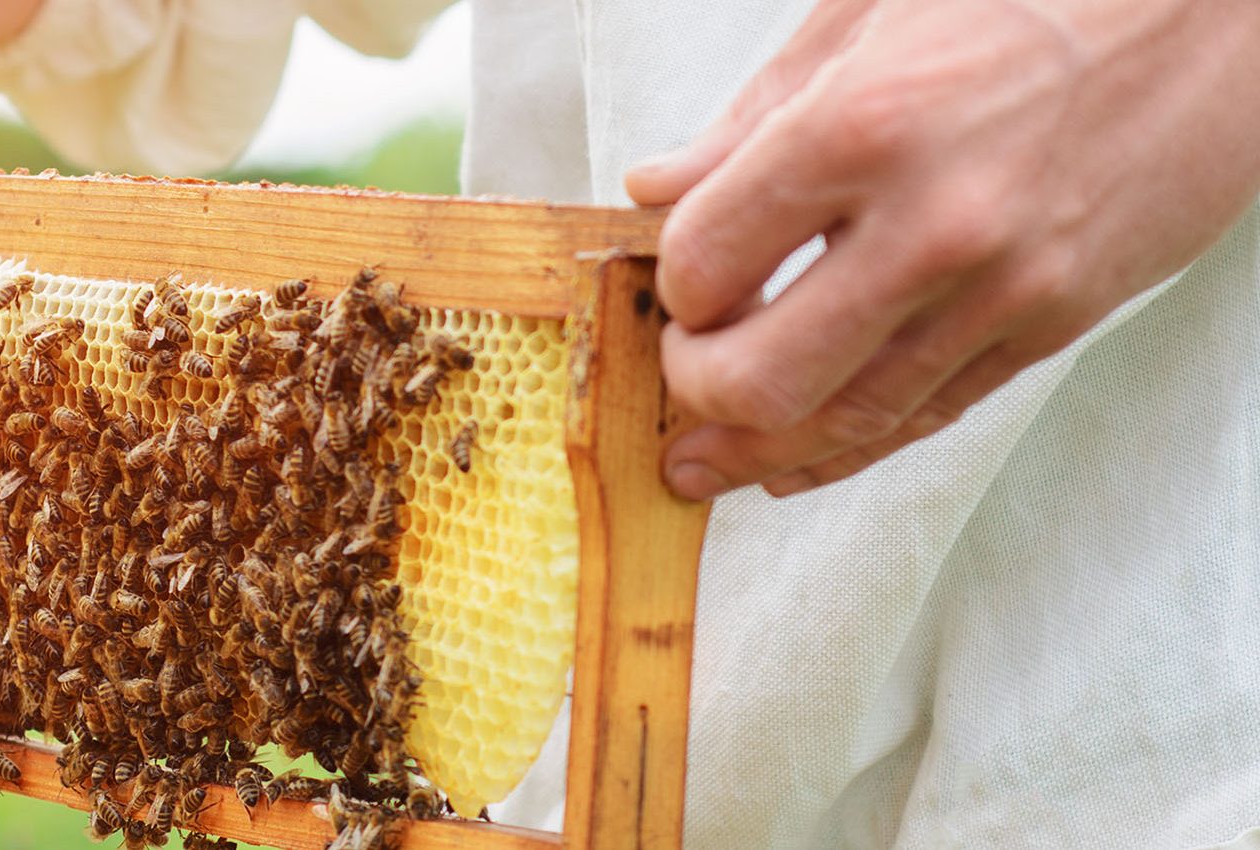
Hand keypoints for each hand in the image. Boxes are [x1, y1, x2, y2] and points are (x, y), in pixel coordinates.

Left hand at [627, 0, 1259, 499]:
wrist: (1219, 1)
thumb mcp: (866, 14)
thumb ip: (749, 121)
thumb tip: (653, 190)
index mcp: (860, 128)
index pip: (707, 265)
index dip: (673, 287)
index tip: (678, 277)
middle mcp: (932, 224)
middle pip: (761, 376)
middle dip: (697, 390)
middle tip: (684, 368)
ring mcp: (1002, 286)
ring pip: (847, 420)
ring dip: (759, 451)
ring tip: (704, 463)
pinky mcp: (1056, 322)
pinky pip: (930, 415)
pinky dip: (851, 449)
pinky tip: (796, 462)